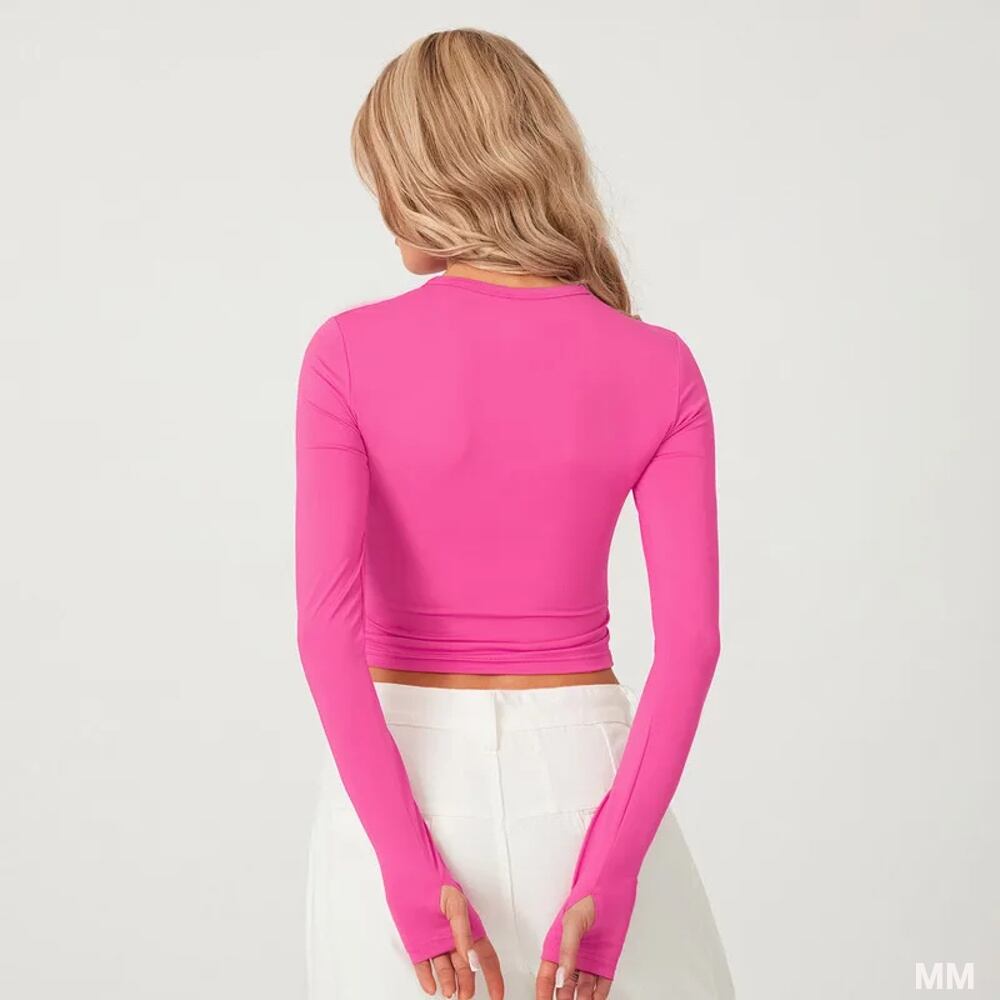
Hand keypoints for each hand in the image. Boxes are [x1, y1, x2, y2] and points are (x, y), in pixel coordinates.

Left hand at [413, 885, 504, 999]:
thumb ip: (463, 931)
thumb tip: (470, 956)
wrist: (409, 876)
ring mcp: (436, 943)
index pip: (485, 957)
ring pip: (446, 969)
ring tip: (450, 993)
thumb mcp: (456, 904)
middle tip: (466, 997)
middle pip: (465, 968)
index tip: (496, 995)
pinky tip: (431, 987)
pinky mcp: (418, 945)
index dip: (493, 977)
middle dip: (468, 984)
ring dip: (449, 982)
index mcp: (469, 928)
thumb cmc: (436, 883)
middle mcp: (454, 939)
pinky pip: (423, 966)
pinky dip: (427, 978)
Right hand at [535, 896, 611, 999]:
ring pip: (582, 990)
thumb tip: (561, 976)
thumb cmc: (588, 897)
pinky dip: (598, 997)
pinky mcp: (605, 962)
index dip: (543, 994)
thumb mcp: (572, 922)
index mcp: (556, 946)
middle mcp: (572, 957)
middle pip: (564, 988)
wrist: (612, 888)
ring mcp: (589, 961)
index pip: (547, 977)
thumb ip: (566, 950)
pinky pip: (601, 985)